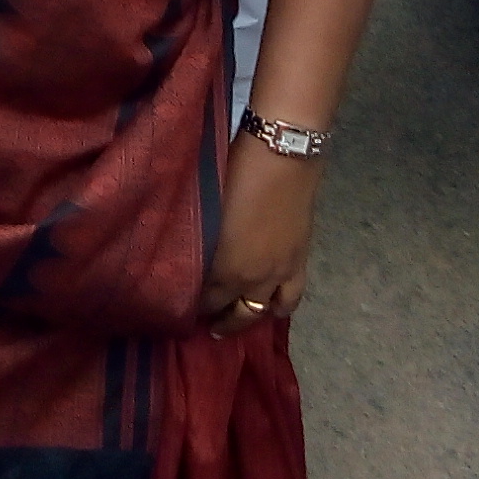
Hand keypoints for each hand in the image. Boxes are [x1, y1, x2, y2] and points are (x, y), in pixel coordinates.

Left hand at [204, 130, 325, 334]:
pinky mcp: (299, 263)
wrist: (282, 155)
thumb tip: (188, 252)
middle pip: (231, 312)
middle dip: (216, 320)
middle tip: (204, 323)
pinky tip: (271, 309)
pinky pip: (290, 299)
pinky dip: (279, 309)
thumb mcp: (205, 208)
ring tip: (235, 321)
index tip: (179, 305)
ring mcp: (277, 273)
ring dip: (246, 319)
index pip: (202, 300)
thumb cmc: (235, 171)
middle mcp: (249, 278)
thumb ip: (199, 238)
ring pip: (260, 311)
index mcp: (221, 264)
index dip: (190, 305)